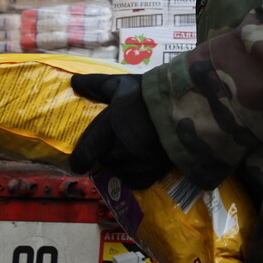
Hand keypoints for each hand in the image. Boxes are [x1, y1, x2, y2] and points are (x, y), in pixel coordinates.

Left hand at [70, 73, 171, 188]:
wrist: (188, 106)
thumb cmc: (151, 94)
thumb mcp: (123, 84)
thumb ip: (97, 85)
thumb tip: (74, 82)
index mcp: (112, 127)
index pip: (85, 153)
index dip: (79, 159)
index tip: (79, 160)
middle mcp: (123, 149)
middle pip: (104, 160)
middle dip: (106, 153)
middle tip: (113, 143)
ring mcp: (139, 163)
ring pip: (120, 170)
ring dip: (121, 163)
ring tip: (130, 149)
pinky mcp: (153, 173)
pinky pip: (135, 180)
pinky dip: (135, 173)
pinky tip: (141, 160)